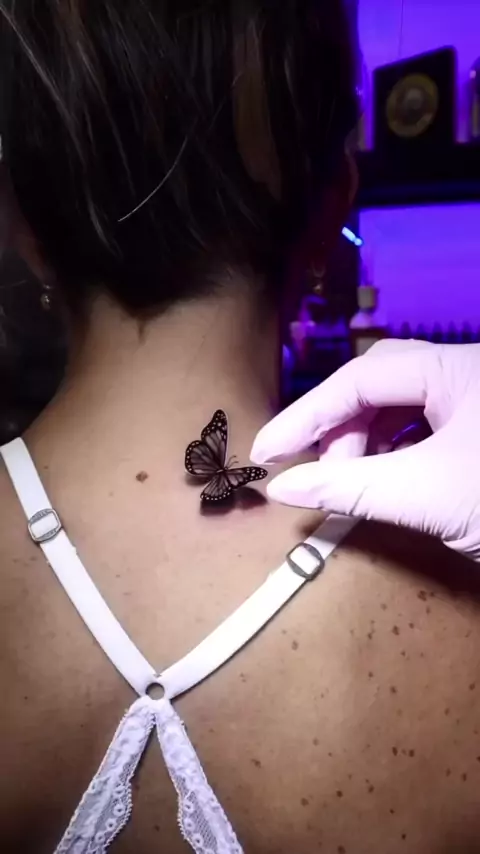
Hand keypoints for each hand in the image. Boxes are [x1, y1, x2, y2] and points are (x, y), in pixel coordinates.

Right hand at [251, 340, 479, 560]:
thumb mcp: (426, 494)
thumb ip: (351, 488)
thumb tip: (281, 488)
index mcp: (453, 367)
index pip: (359, 378)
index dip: (306, 416)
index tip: (266, 453)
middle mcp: (462, 372)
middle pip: (376, 386)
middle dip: (339, 428)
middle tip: (321, 474)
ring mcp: (473, 401)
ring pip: (398, 408)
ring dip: (364, 443)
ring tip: (351, 483)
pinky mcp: (477, 433)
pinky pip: (422, 429)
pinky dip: (393, 454)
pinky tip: (385, 482)